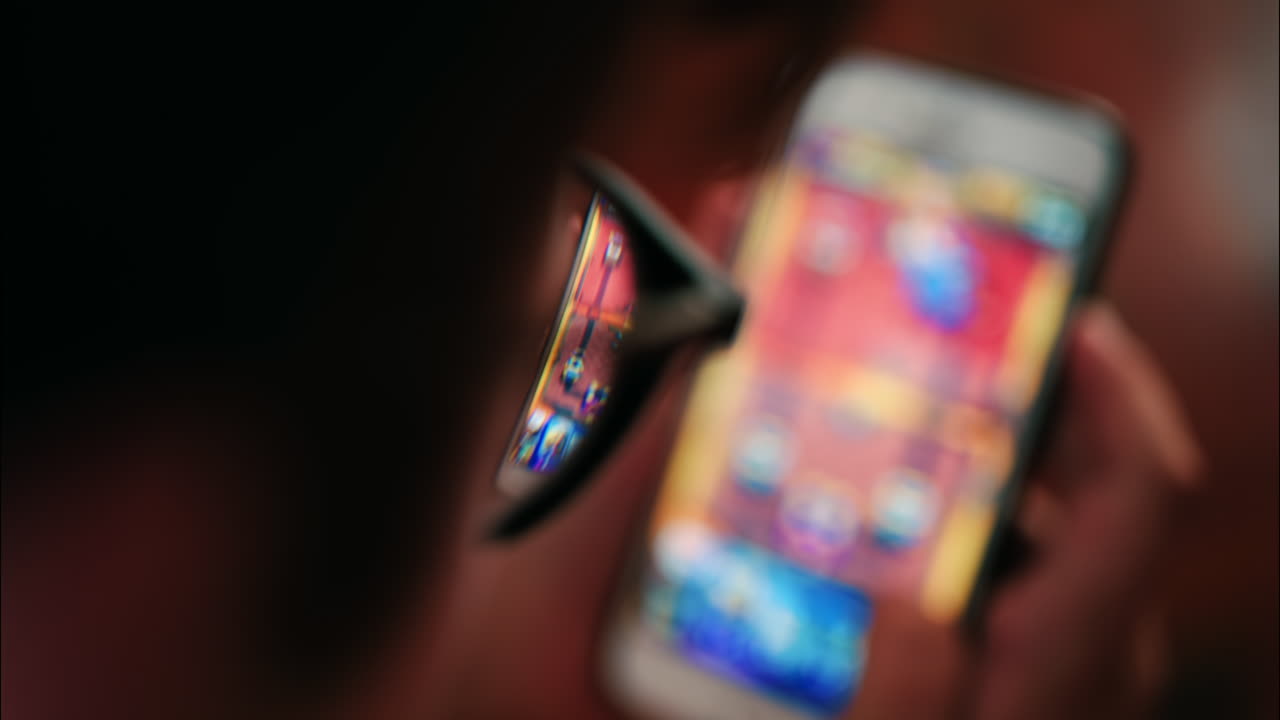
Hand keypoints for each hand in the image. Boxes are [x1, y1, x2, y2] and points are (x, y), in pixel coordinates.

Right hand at [849, 302, 1202, 719]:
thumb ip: (910, 690)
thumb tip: (912, 589)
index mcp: (1078, 649)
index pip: (1142, 486)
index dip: (1117, 387)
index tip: (1061, 318)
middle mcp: (1098, 637)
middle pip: (1101, 479)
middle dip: (1037, 397)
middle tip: (952, 342)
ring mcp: (1075, 645)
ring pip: (1054, 514)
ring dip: (990, 457)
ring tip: (903, 422)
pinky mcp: (1042, 654)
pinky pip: (1025, 555)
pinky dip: (971, 514)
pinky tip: (891, 521)